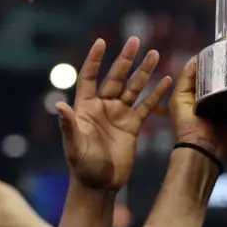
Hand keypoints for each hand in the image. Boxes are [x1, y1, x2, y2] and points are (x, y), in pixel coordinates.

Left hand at [58, 37, 171, 190]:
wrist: (99, 185)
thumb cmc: (82, 166)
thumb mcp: (73, 146)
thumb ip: (68, 125)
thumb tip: (60, 106)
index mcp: (85, 107)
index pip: (90, 77)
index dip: (94, 60)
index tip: (102, 42)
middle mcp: (103, 106)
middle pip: (116, 77)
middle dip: (126, 59)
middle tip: (136, 41)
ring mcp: (119, 115)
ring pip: (134, 88)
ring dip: (144, 72)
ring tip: (155, 54)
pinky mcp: (133, 126)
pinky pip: (147, 106)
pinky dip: (157, 94)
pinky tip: (167, 81)